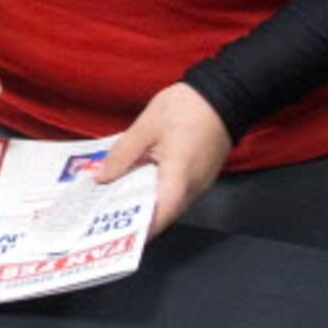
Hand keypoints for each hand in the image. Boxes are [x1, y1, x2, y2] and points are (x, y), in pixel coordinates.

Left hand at [94, 82, 232, 236]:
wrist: (225, 92)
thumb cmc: (186, 107)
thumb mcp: (146, 127)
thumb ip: (123, 154)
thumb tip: (102, 177)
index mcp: (180, 177)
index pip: (160, 216)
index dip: (140, 229)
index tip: (118, 235)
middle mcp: (194, 186)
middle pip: (165, 212)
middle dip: (138, 218)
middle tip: (109, 217)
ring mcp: (201, 180)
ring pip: (172, 202)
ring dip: (148, 203)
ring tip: (118, 200)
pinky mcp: (203, 172)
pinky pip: (179, 190)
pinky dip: (159, 191)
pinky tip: (138, 182)